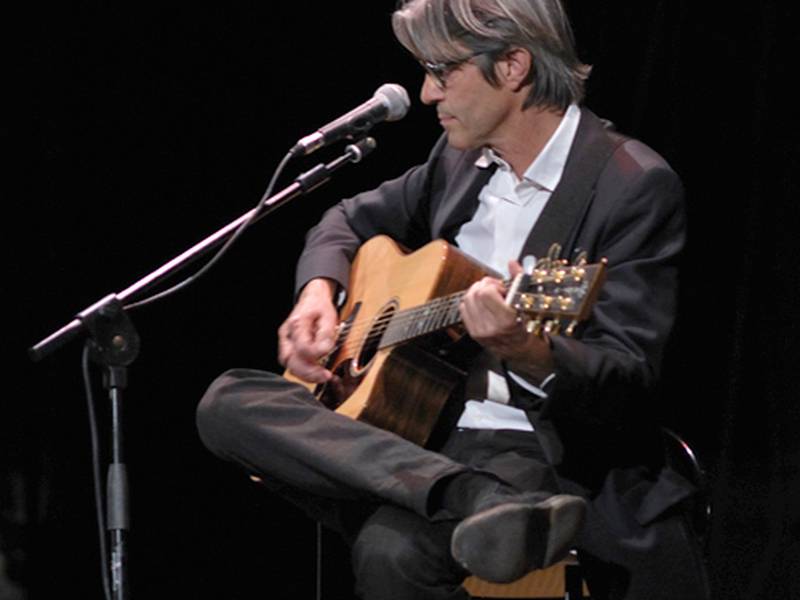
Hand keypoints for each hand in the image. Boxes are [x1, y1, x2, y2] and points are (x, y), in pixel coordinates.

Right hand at [278, 278, 338, 382]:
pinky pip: (291, 364)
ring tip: (322, 377)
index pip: (302, 346)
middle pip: (290, 360)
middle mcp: (287, 333)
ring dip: (305, 375)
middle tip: (326, 376)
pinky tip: (315, 374)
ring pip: (289, 364)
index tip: (329, 355)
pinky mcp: (287, 347)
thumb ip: (326, 333)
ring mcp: (285, 341)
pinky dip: (303, 372)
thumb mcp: (329, 316)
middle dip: (309, 372)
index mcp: (297, 323)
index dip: (316, 354)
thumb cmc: (320, 307)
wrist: (312, 299)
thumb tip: (325, 350)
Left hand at [459, 261, 552, 381]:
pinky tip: (482, 304)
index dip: (493, 285)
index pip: (486, 293)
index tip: (502, 289)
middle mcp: (490, 327)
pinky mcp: (472, 332)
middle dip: (485, 286)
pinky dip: (471, 302)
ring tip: (489, 296)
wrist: (519, 350)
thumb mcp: (526, 303)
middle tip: (496, 290)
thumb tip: (512, 263)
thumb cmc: (525, 326)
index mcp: (506, 320)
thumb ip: (518, 280)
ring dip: (477, 292)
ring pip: (467, 299)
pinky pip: (463, 308)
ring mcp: (479, 331)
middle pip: (475, 293)